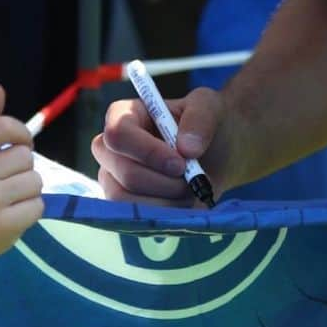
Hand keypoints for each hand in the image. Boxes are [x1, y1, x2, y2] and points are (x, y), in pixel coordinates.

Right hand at [0, 84, 43, 265]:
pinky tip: (10, 213)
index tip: (18, 144)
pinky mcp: (3, 226)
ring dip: (27, 189)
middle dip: (20, 167)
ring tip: (7, 197)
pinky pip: (37, 206)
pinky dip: (29, 210)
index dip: (21, 134)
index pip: (6, 127)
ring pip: (35, 181)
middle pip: (27, 157)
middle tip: (1, 179)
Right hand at [92, 87, 231, 204]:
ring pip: (127, 200)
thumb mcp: (209, 107)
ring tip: (188, 188)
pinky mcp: (125, 205)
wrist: (215, 154)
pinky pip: (137, 219)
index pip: (117, 135)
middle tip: (191, 178)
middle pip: (125, 173)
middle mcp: (110, 148)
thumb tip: (186, 149)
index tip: (181, 163)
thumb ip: (200, 119)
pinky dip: (166, 214)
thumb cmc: (203, 125)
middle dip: (165, 182)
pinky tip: (183, 202)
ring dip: (167, 200)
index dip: (148, 152)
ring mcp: (114, 178)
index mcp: (123, 116)